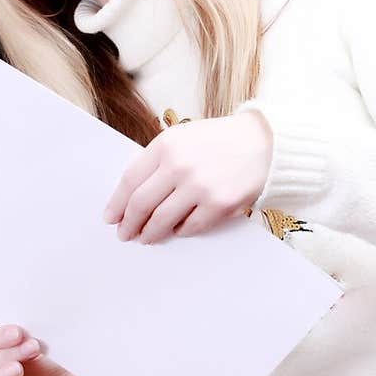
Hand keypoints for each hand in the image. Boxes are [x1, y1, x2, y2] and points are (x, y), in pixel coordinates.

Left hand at [101, 111, 272, 244]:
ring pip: (162, 220)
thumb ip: (158, 161)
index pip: (130, 180)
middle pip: (141, 203)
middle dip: (129, 223)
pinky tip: (177, 230)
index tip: (111, 217)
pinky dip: (180, 231)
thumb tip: (132, 196)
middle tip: (125, 234)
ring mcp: (199, 186)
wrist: (264, 143)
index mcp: (166, 145)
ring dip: (150, 232)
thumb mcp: (183, 138)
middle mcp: (179, 165)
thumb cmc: (220, 141)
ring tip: (146, 237)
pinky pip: (190, 227)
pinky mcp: (219, 204)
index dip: (117, 203)